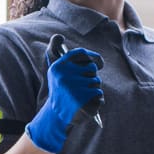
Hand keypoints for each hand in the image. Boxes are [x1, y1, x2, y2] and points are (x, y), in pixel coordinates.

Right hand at [27, 38, 103, 153]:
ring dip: (93, 89)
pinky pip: (99, 94)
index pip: (80, 53)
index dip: (93, 57)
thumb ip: (54, 51)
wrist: (56, 117)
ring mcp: (74, 89)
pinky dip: (97, 100)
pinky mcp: (83, 101)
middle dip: (91, 77)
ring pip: (96, 82)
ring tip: (81, 96)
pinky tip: (86, 104)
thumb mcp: (55, 72)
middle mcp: (65, 76)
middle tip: (80, 87)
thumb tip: (58, 37)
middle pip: (92, 68)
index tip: (99, 63)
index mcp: (58, 67)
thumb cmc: (59, 92)